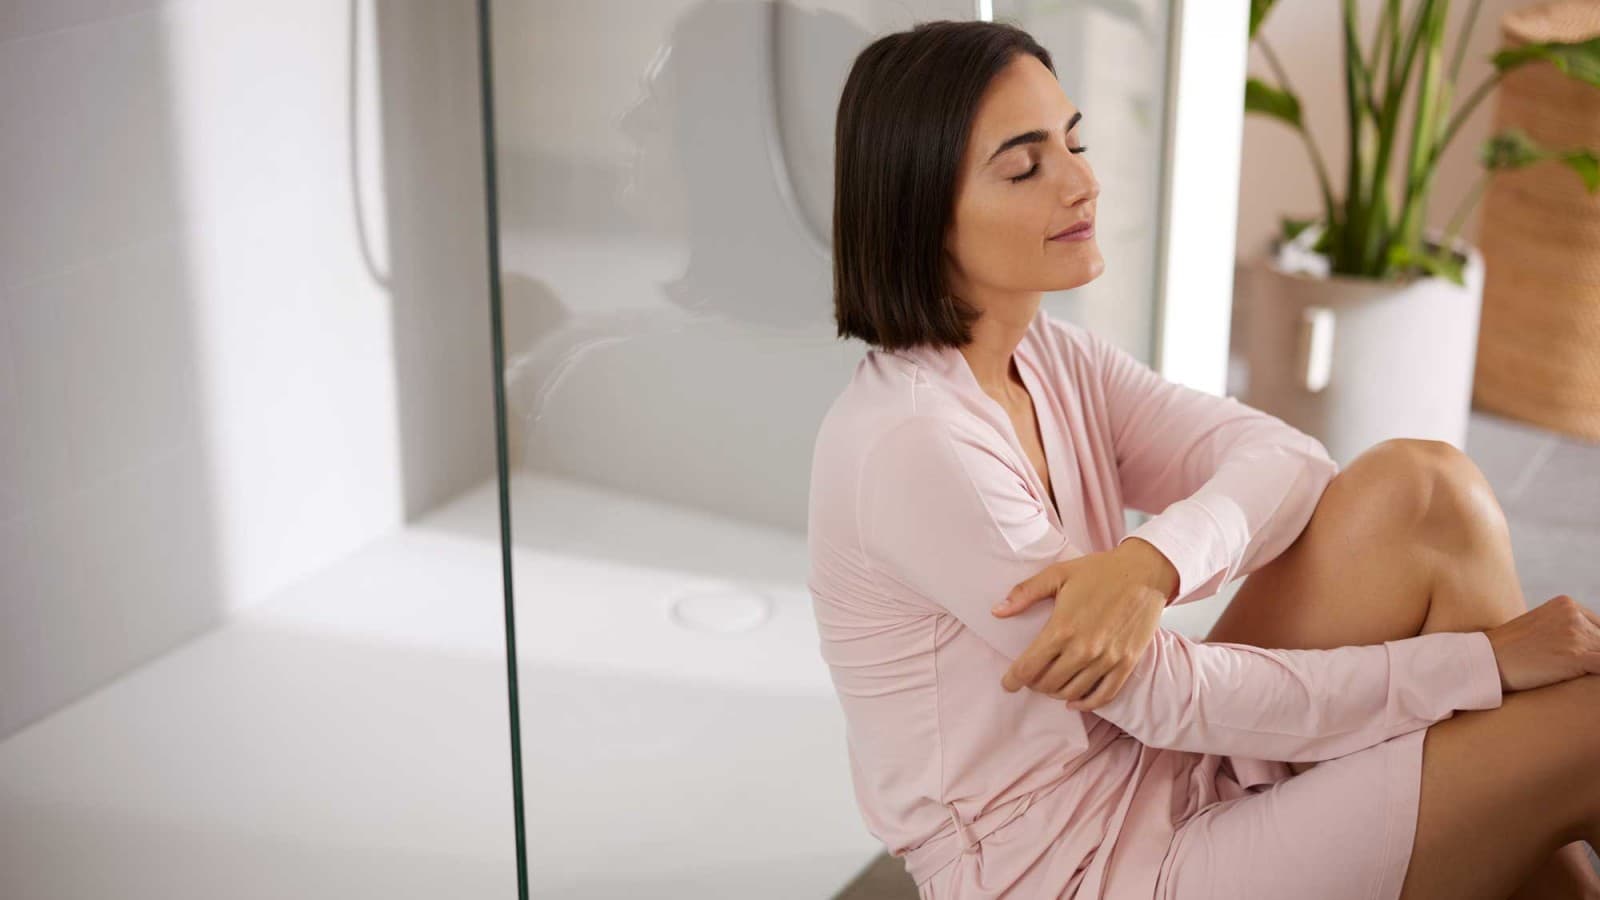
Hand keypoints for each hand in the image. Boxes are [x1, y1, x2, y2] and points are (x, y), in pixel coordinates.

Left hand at [992, 539, 1176, 709]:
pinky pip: (1103, 696)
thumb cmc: (1099, 571)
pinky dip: (1086, 704)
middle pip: (1048, 684)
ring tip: (1050, 684)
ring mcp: (1107, 659)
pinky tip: (1074, 702)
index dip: (1013, 680)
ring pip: (1072, 692)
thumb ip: (1025, 593)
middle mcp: (1083, 649)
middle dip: (1034, 684)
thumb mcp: (1057, 574)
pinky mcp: (1126, 663)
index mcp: (1062, 628)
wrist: (1144, 572)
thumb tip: (997, 611)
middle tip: (1031, 677)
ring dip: (1056, 693)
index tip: (1008, 684)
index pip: (1028, 667)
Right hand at [1483, 595, 1599, 692]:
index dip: (1595, 647)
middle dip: (1594, 657)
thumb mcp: (1539, 629)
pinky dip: (1599, 674)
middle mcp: (1573, 613)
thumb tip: (1584, 650)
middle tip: (1577, 668)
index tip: (1586, 660)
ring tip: (1577, 674)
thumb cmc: (1509, 651)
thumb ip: (1564, 631)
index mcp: (1566, 604)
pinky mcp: (1575, 654)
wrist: (1484, 660)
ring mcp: (1575, 633)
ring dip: (1595, 666)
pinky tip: (1589, 682)